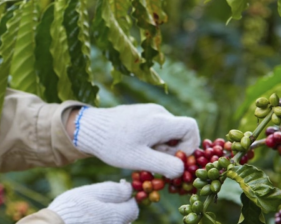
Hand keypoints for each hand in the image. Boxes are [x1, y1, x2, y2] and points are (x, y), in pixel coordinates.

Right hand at [48, 181, 137, 223]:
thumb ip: (113, 190)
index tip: (117, 190)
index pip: (133, 208)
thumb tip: (128, 188)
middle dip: (117, 209)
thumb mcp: (91, 193)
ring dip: (107, 217)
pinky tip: (86, 221)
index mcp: (117, 216)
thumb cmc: (70, 209)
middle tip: (100, 202)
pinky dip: (99, 223)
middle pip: (124, 219)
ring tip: (89, 213)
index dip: (126, 198)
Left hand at [72, 104, 199, 177]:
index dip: (190, 146)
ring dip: (161, 146)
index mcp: (160, 120)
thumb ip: (165, 165)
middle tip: (152, 160)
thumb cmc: (113, 145)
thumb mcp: (140, 159)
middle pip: (179, 132)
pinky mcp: (142, 113)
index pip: (191, 127)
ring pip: (168, 131)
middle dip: (172, 150)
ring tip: (141, 154)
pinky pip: (157, 128)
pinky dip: (153, 140)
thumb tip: (182, 169)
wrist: (89, 128)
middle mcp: (158, 112)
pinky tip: (135, 147)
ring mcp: (149, 110)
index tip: (175, 159)